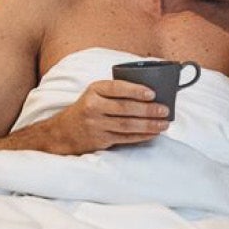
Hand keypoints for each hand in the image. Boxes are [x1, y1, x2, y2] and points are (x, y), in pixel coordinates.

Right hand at [42, 80, 169, 154]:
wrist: (63, 131)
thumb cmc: (87, 108)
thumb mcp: (95, 93)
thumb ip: (116, 91)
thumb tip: (151, 92)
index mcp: (94, 90)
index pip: (117, 88)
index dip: (135, 91)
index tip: (152, 93)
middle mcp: (93, 107)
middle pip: (125, 109)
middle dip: (148, 110)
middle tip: (165, 110)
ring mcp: (96, 125)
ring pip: (126, 125)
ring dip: (148, 125)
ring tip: (164, 123)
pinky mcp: (100, 140)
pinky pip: (125, 138)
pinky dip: (141, 136)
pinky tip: (153, 133)